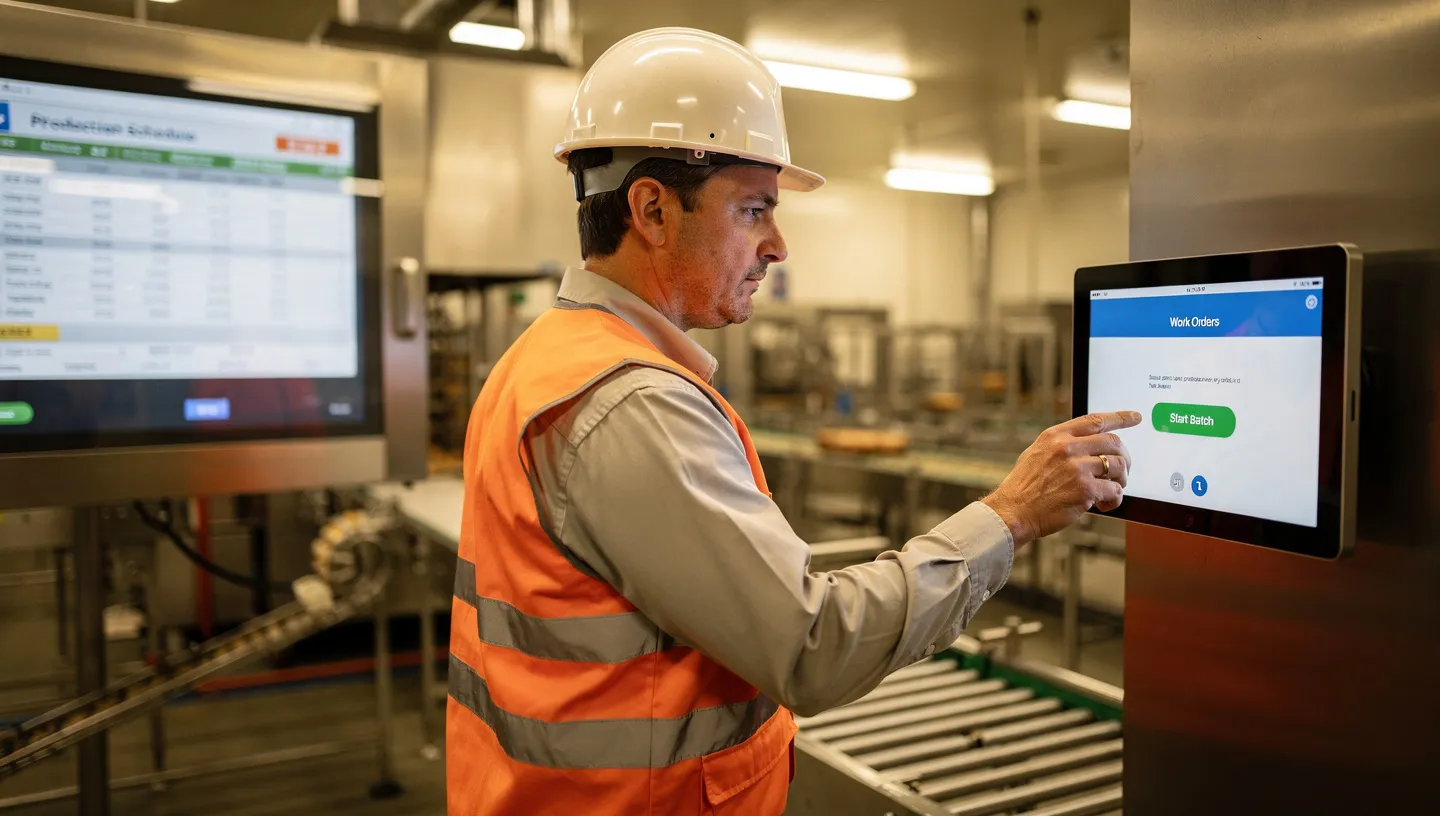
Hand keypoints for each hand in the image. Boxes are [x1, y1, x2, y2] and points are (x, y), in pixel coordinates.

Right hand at [981, 411, 1140, 545]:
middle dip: (1124, 457)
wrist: (1013, 512)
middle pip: (1113, 442)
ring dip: (1121, 479)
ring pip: (1118, 466)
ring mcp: (1077, 468)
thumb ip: (1060, 445)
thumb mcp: (1036, 454)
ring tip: (1112, 489)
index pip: (1095, 420)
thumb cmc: (1024, 488)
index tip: (1135, 417)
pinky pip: (1115, 490)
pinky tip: (1104, 505)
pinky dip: (1115, 499)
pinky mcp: (1085, 490)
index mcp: (1055, 436)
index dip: (1120, 418)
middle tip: (1122, 471)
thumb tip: (1087, 444)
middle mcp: (1067, 448)